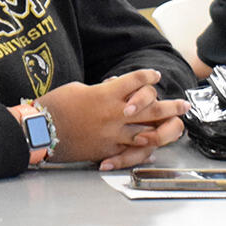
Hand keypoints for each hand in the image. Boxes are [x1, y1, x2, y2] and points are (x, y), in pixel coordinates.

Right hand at [36, 71, 188, 165]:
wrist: (42, 131)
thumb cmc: (55, 106)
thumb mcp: (79, 89)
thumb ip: (99, 91)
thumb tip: (109, 91)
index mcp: (106, 94)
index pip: (135, 81)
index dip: (147, 76)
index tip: (155, 75)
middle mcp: (114, 113)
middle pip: (150, 108)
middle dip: (170, 106)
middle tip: (184, 105)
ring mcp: (112, 133)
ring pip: (146, 131)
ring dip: (165, 128)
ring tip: (177, 126)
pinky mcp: (107, 150)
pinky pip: (131, 150)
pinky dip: (144, 148)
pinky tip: (154, 147)